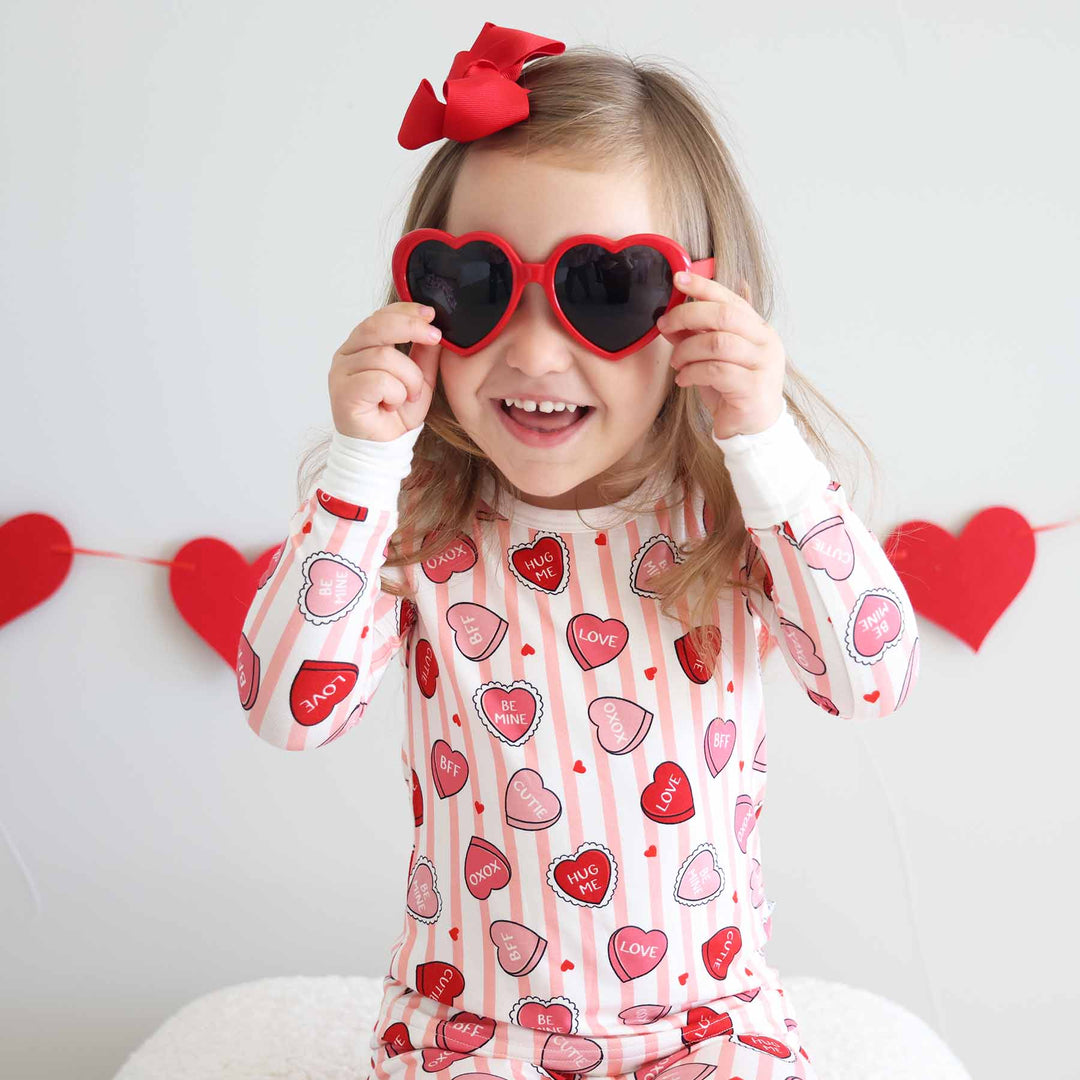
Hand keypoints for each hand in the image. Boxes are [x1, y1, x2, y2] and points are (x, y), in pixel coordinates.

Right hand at [328, 301, 442, 440]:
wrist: (383, 448)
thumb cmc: (396, 415)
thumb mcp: (420, 380)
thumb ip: (424, 355)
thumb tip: (434, 330)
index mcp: (362, 346)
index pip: (380, 316)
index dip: (405, 311)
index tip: (431, 314)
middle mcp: (347, 354)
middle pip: (377, 326)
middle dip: (411, 328)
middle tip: (435, 337)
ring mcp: (342, 372)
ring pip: (384, 357)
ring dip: (409, 379)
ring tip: (409, 397)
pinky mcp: (343, 392)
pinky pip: (379, 380)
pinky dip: (395, 393)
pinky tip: (392, 405)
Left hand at [655, 271, 785, 438]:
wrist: (751, 428)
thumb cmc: (732, 389)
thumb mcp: (712, 358)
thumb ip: (696, 336)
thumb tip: (670, 318)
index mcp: (759, 329)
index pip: (731, 299)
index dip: (704, 286)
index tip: (678, 279)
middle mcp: (766, 343)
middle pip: (723, 316)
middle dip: (687, 316)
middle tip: (664, 325)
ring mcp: (763, 365)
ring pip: (717, 343)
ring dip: (687, 350)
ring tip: (676, 361)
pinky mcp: (753, 388)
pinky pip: (715, 371)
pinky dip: (692, 373)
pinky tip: (684, 379)